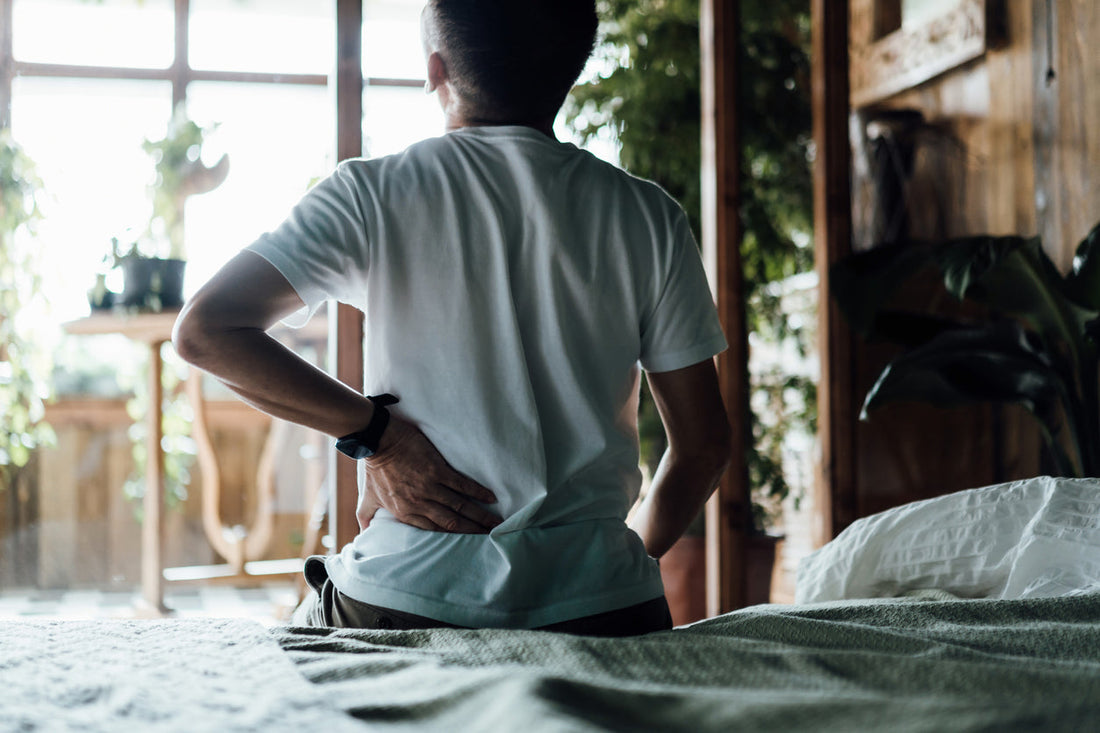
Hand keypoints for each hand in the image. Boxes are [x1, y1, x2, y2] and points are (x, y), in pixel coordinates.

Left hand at [356, 416, 502, 533]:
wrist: (378, 441)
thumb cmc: (375, 469)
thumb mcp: (368, 497)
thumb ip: (366, 517)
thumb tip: (362, 533)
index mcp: (404, 513)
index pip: (433, 531)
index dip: (452, 538)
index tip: (466, 543)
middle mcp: (419, 503)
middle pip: (451, 522)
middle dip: (471, 531)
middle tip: (488, 536)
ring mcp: (429, 487)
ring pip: (460, 506)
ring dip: (479, 516)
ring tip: (494, 523)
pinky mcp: (437, 470)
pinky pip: (462, 484)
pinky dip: (477, 492)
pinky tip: (490, 498)